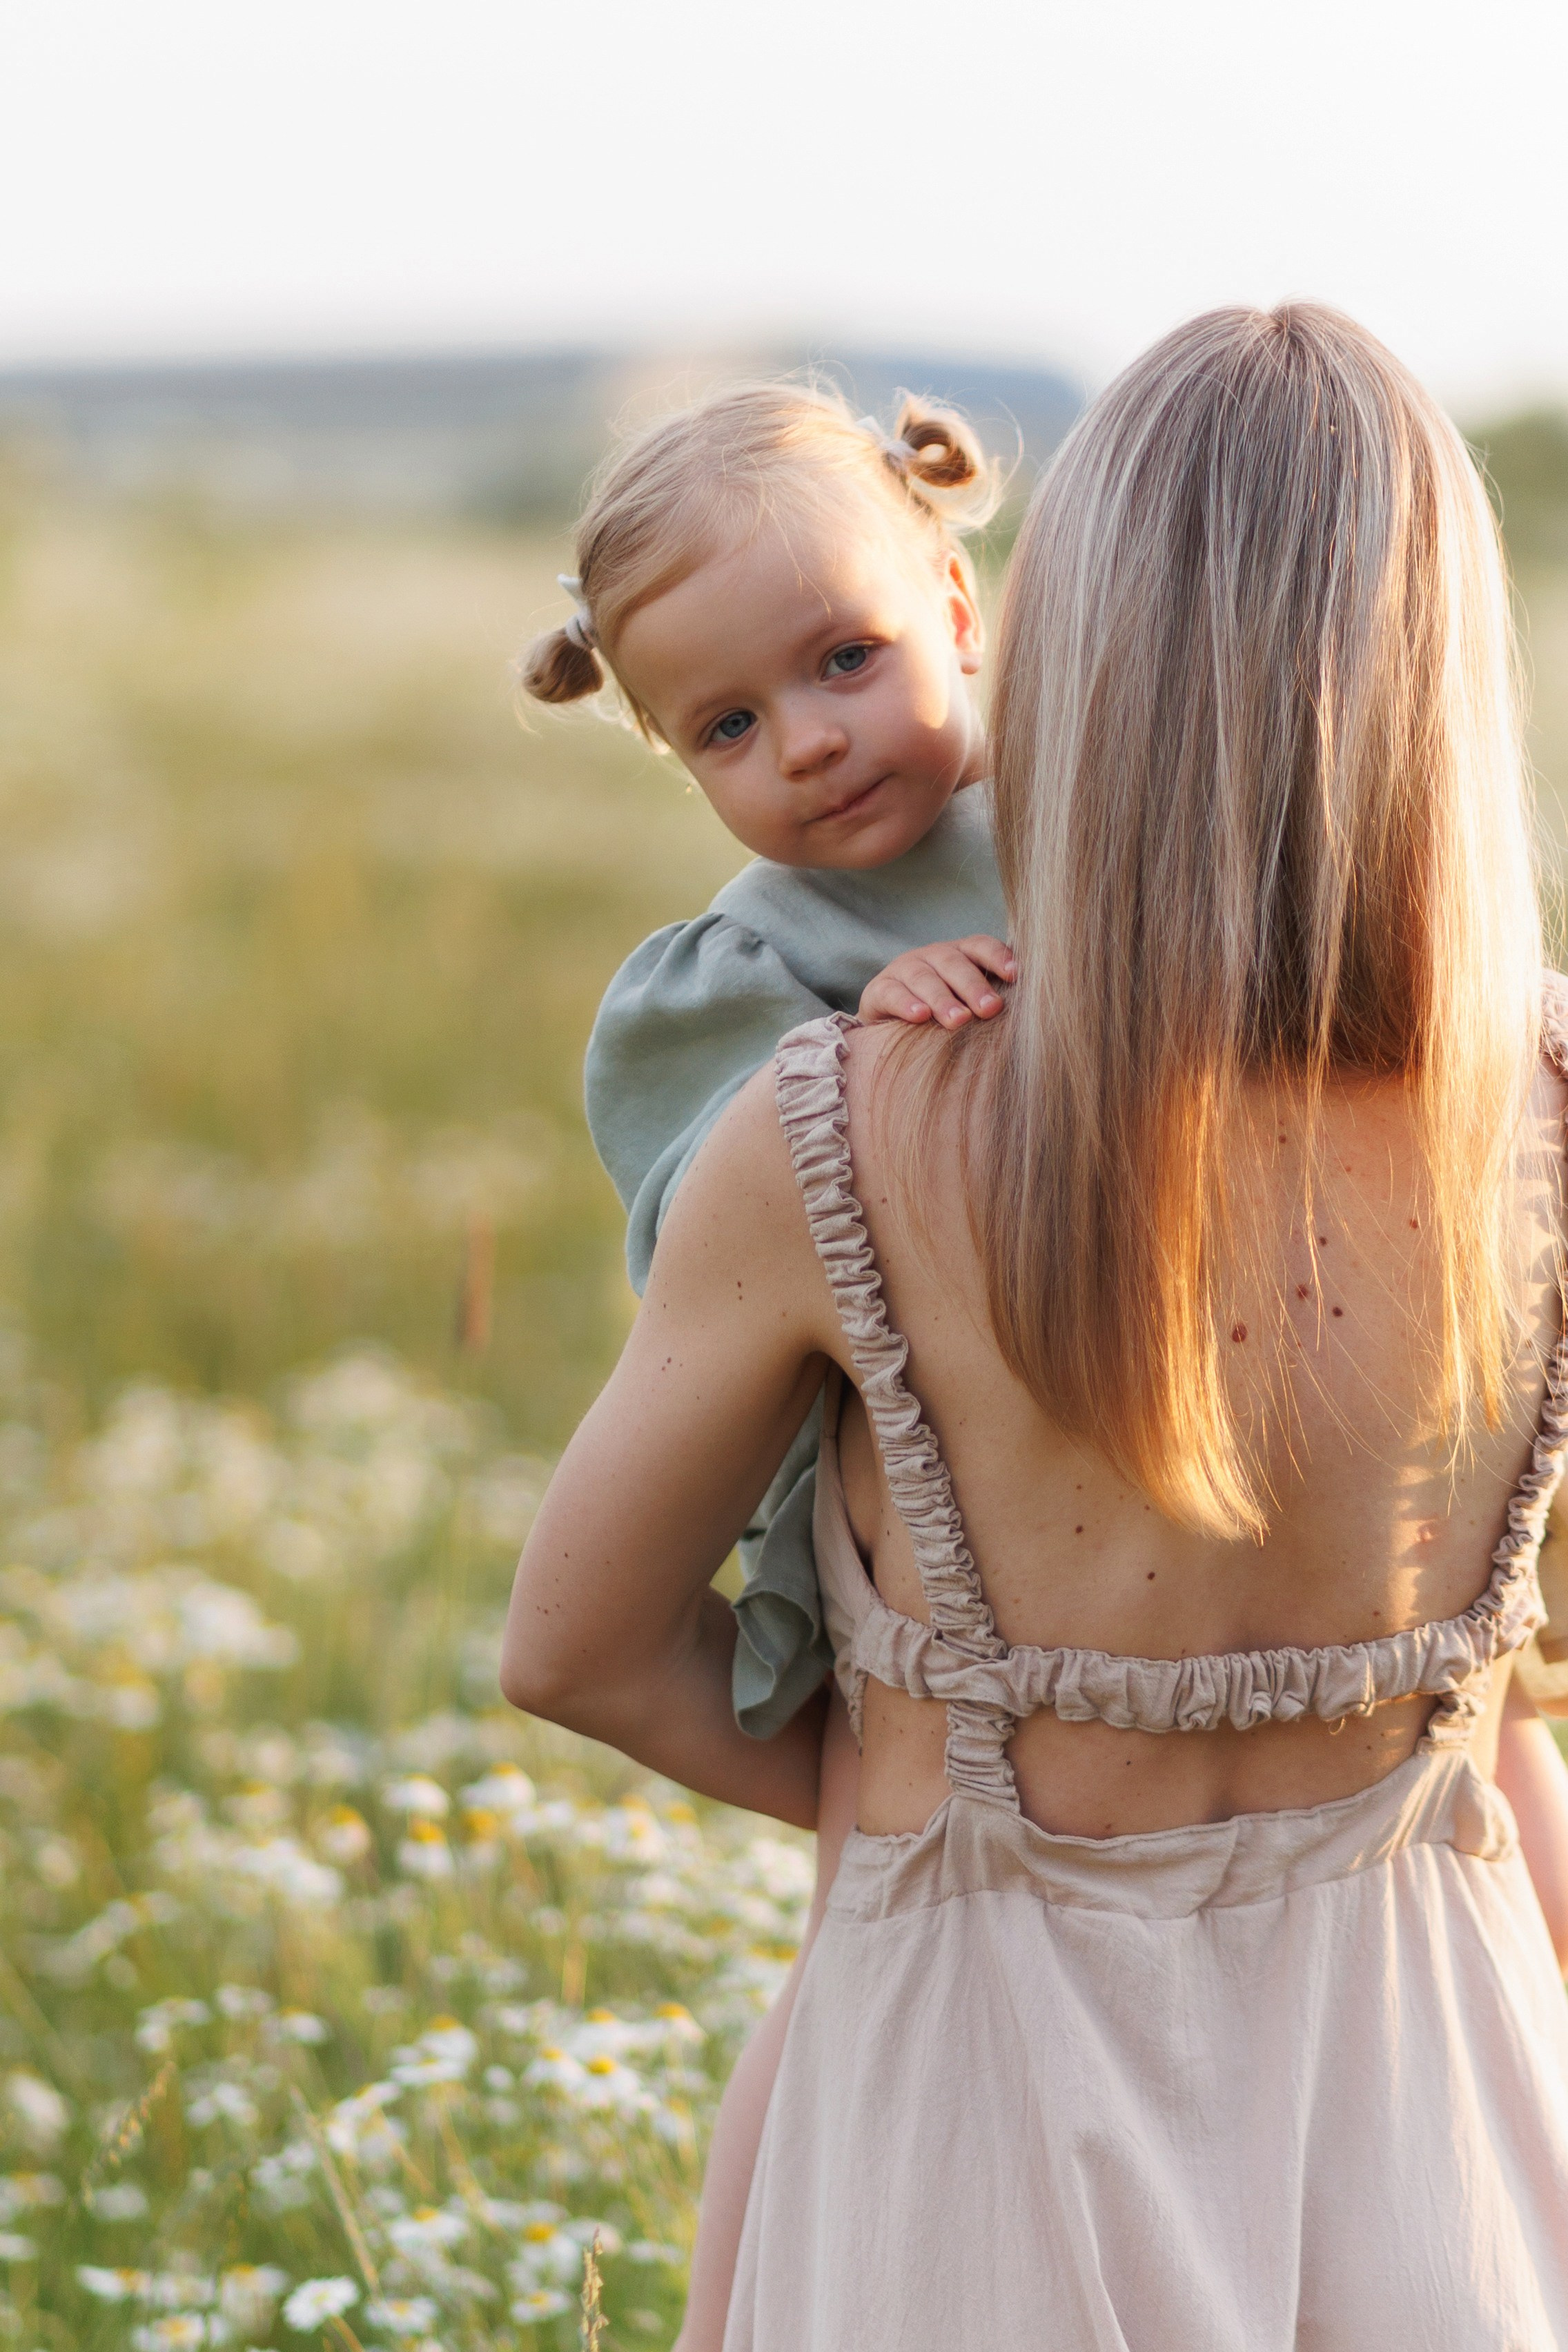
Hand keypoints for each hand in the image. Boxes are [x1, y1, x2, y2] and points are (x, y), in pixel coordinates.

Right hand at [858, 935, 1015, 1028]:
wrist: (890, 1028)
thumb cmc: (942, 1017)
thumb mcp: (968, 1006)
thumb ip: (990, 1003)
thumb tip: (1030, 1015)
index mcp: (960, 955)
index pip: (980, 947)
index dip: (998, 957)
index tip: (1015, 975)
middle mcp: (933, 956)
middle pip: (954, 963)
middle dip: (974, 986)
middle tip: (990, 1009)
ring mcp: (904, 970)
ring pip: (924, 978)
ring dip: (943, 999)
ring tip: (958, 1021)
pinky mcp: (880, 990)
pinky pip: (892, 993)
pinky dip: (906, 1004)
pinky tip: (920, 1016)